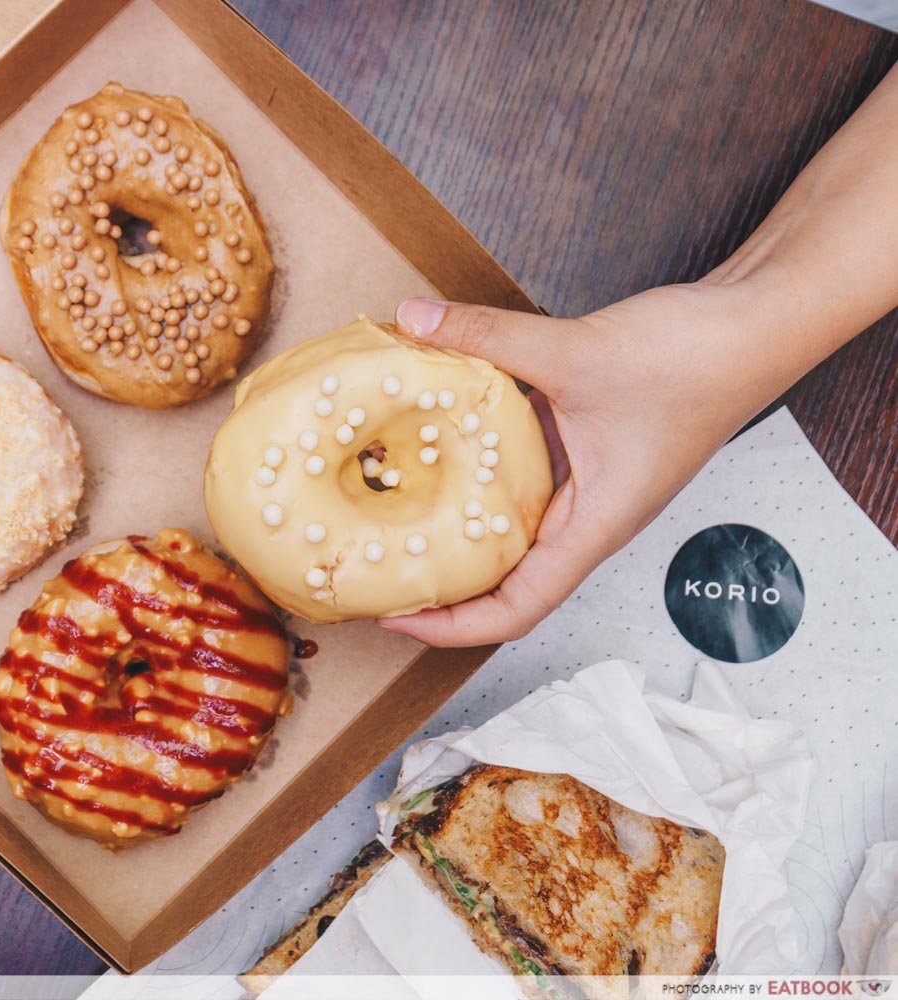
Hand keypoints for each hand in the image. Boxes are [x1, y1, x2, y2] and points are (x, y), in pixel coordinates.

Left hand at [377, 282, 777, 645]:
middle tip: (371, 568)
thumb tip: (414, 322)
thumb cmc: (696, 360)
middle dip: (439, 586)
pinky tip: (430, 445)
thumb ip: (490, 337)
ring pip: (507, 529)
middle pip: (503, 582)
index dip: (452, 627)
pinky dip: (474, 469)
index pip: (516, 610)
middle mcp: (586, 518)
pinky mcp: (581, 448)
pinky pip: (518, 476)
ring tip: (385, 518)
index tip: (394, 616)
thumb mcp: (578, 351)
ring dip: (452, 530)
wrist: (755, 324)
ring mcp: (584, 485)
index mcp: (593, 527)